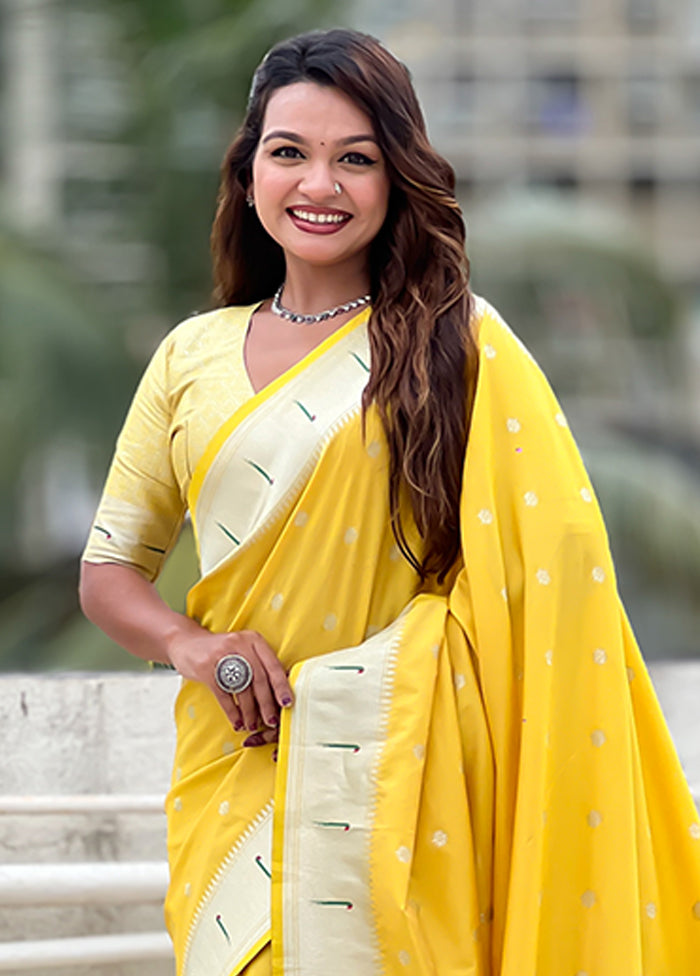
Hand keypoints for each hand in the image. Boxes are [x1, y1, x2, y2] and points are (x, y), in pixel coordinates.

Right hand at [167, 624, 292, 739]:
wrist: (187, 643)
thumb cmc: (221, 651)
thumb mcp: (243, 648)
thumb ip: (260, 663)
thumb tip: (281, 692)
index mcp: (253, 639)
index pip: (272, 665)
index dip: (281, 686)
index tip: (287, 704)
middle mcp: (240, 644)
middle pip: (259, 679)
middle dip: (267, 704)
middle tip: (271, 721)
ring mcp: (222, 656)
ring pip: (242, 689)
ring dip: (250, 712)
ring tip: (253, 725)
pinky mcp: (206, 669)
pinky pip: (224, 696)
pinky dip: (233, 712)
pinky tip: (237, 723)